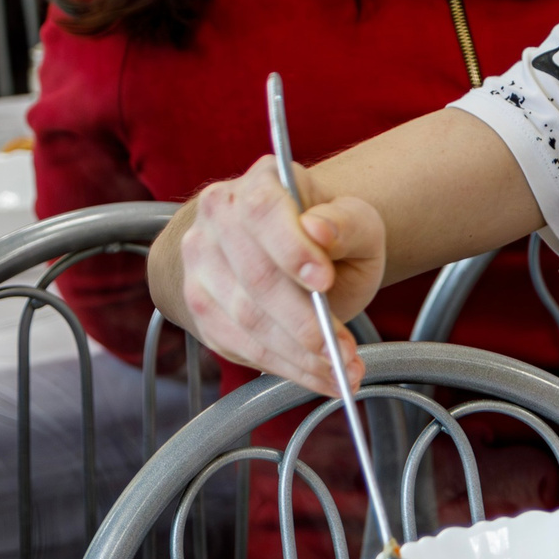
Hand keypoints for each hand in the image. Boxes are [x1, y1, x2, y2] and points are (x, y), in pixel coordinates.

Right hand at [174, 154, 385, 395]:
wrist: (305, 252)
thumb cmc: (333, 234)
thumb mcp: (358, 221)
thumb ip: (345, 223)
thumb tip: (319, 229)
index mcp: (259, 184)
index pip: (262, 212)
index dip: (292, 250)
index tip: (324, 281)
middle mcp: (218, 219)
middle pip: (255, 277)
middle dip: (306, 323)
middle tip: (346, 350)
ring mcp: (201, 264)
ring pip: (245, 319)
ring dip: (299, 354)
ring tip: (344, 368)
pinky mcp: (201, 307)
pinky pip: (240, 346)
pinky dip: (285, 368)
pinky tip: (320, 375)